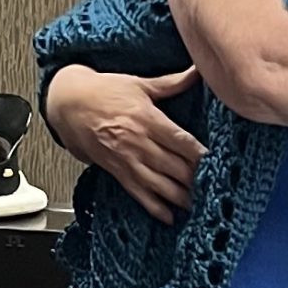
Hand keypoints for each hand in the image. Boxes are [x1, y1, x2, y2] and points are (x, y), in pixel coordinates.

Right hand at [46, 65, 206, 224]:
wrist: (68, 103)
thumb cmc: (102, 91)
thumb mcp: (139, 84)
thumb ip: (171, 83)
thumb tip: (198, 71)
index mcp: (146, 118)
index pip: (181, 141)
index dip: (201, 155)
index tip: (219, 164)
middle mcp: (137, 142)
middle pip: (174, 167)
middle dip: (197, 180)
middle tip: (216, 190)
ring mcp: (126, 159)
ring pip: (159, 184)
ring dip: (180, 197)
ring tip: (200, 206)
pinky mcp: (116, 170)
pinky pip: (137, 193)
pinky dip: (154, 207)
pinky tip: (168, 216)